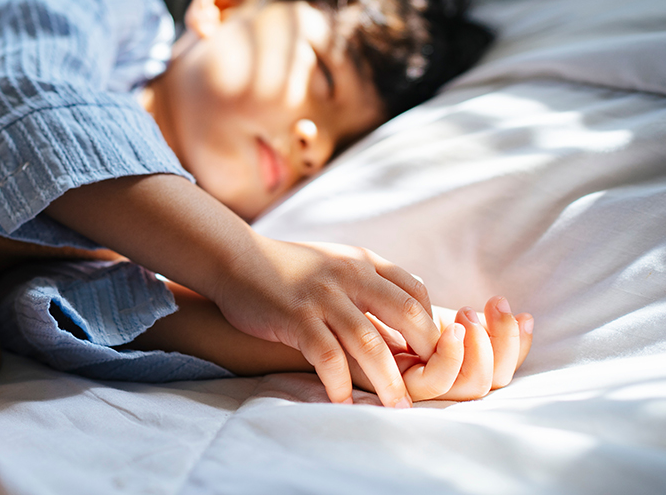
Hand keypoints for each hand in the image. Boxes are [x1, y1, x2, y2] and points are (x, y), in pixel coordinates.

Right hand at [209, 236, 440, 407]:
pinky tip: (343, 401)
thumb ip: (365, 284)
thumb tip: (402, 320)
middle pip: (406, 314)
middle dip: (424, 353)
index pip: (415, 291)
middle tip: (426, 384)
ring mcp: (322, 296)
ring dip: (387, 380)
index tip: (428, 354)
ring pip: (369, 343)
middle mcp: (349, 275)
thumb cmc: (287, 269)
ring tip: (396, 407)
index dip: (429, 324)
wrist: (235, 258)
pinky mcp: (296, 317)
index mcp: (363, 262)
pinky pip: (326, 356)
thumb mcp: (334, 263)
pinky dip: (339, 382)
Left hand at [350, 296, 533, 401]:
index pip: (499, 362)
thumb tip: (516, 313)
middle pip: (493, 379)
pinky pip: (435, 384)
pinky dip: (451, 358)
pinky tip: (450, 328)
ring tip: (467, 317)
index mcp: (446, 359)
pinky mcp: (395, 383)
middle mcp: (435, 379)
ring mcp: (417, 385)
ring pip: (471, 385)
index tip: (519, 311)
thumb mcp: (411, 302)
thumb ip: (448, 310)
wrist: (311, 312)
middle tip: (491, 307)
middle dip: (502, 343)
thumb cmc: (356, 304)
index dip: (516, 342)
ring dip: (480, 349)